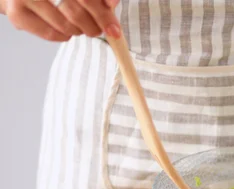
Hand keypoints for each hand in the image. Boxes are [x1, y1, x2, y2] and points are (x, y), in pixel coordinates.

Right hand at [0, 0, 120, 41]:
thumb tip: (113, 5)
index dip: (102, 13)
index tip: (115, 29)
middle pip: (75, 11)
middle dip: (94, 26)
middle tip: (99, 30)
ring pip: (65, 24)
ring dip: (79, 31)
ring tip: (81, 28)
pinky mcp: (17, 14)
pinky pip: (50, 33)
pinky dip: (63, 36)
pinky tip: (66, 30)